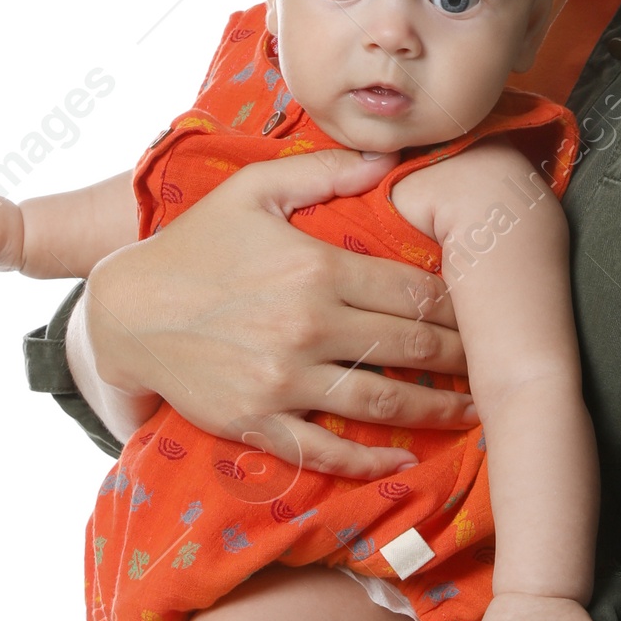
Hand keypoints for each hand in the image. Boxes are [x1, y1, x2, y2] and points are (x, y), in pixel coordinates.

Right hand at [80, 148, 474, 478]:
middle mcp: (307, 326)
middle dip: (459, 358)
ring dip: (435, 410)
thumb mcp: (252, 191)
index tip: (484, 313)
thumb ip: (325, 172)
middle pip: (409, 347)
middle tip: (494, 365)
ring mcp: (282, 379)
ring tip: (471, 412)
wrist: (125, 310)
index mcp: (315, 268)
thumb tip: (390, 159)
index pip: (411, 291)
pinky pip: (324, 450)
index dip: (457, 306)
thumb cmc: (194, 245)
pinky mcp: (257, 420)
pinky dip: (369, 461)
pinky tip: (405, 459)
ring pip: (380, 401)